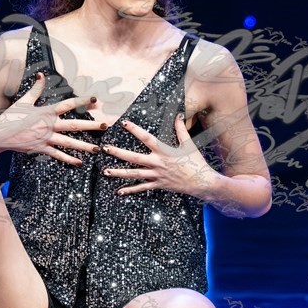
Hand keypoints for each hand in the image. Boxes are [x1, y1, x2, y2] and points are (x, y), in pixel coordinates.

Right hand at [0, 71, 105, 163]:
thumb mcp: (23, 100)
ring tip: (97, 149)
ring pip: (69, 142)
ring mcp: (45, 138)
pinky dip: (68, 159)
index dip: (82, 101)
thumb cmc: (10, 116)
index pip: (68, 104)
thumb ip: (36, 89)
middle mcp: (48, 125)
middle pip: (74, 125)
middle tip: (105, 126)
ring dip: (84, 146)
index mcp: (46, 111)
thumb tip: (41, 74)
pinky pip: (58, 155)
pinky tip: (79, 162)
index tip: (95, 99)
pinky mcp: (41, 149)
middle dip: (91, 125)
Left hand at [102, 114, 216, 196]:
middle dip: (118, 153)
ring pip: (134, 174)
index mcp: (164, 151)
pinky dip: (130, 190)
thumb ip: (181, 130)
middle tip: (105, 148)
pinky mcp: (158, 185)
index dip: (135, 130)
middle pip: (134, 158)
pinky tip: (119, 191)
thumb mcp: (189, 144)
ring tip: (106, 171)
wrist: (202, 182)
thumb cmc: (196, 162)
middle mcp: (158, 163)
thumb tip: (178, 115)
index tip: (124, 123)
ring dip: (119, 173)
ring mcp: (157, 175)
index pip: (146, 138)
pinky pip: (142, 188)